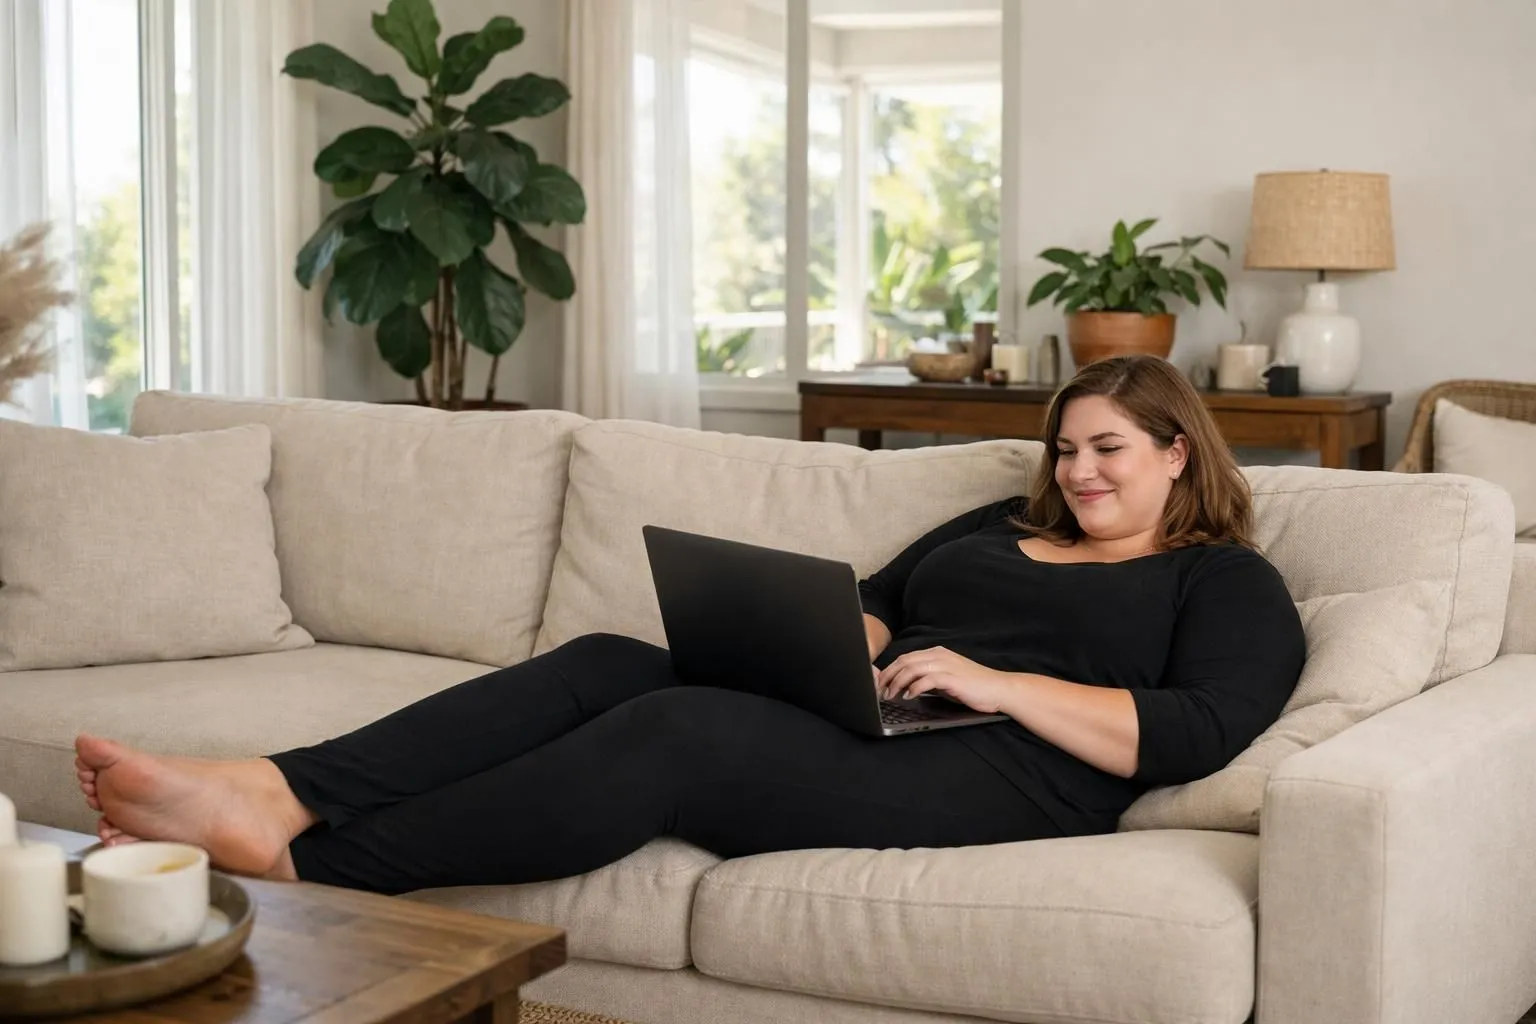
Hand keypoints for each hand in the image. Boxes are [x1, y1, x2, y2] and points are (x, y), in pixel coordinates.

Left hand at [874, 647, 1014, 713]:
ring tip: (891, 694)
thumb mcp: (946, 680)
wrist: (998, 689)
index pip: (906, 658)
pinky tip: (909, 696)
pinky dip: (913, 687)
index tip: (880, 683)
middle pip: (904, 661)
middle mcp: (939, 656)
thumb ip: (928, 679)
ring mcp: (946, 665)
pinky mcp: (951, 678)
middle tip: (879, 690)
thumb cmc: (973, 687)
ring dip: (897, 682)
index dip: (889, 670)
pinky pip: (926, 680)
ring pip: (911, 668)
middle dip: (888, 676)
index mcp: (937, 653)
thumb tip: (907, 686)